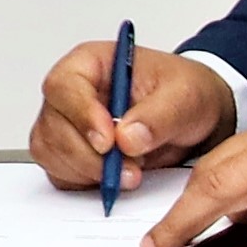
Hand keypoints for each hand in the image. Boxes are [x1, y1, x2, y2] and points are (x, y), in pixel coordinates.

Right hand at [32, 36, 231, 189]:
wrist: (195, 117)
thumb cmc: (184, 93)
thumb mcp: (186, 95)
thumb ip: (159, 115)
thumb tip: (127, 138)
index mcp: (91, 64)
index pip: (64, 86)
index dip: (81, 115)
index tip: (108, 142)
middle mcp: (71, 93)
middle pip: (52, 126)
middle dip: (90, 155)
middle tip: (130, 168)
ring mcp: (67, 125)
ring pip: (52, 153)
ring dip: (89, 172)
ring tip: (131, 172)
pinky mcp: (71, 154)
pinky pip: (61, 174)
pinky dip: (86, 183)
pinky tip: (116, 179)